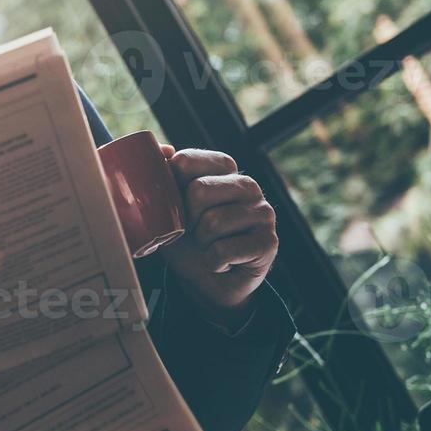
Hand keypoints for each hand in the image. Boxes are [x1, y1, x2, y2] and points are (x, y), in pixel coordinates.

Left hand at [159, 146, 277, 322]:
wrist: (208, 282)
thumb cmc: (188, 238)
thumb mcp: (168, 205)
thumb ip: (163, 174)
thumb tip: (162, 149)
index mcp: (223, 168)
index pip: (186, 161)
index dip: (171, 189)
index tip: (177, 206)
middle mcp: (247, 185)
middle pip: (199, 191)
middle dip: (187, 220)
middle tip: (195, 231)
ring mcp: (263, 212)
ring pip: (213, 222)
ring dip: (201, 243)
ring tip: (209, 246)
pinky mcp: (268, 242)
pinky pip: (223, 251)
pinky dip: (213, 262)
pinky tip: (222, 262)